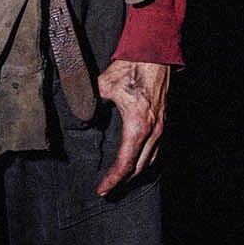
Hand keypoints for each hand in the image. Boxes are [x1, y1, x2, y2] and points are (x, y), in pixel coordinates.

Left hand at [95, 60, 170, 195]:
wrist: (155, 54)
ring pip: (150, 160)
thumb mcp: (104, 85)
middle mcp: (153, 131)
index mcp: (138, 126)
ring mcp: (161, 127)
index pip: (125, 163)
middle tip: (107, 190)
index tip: (102, 190)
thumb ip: (89, 101)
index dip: (113, 180)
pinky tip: (136, 160)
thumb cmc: (131, 68)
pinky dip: (145, 160)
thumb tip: (79, 112)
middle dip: (123, 182)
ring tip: (121, 179)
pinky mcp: (163, 121)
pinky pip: (156, 149)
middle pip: (139, 168)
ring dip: (135, 173)